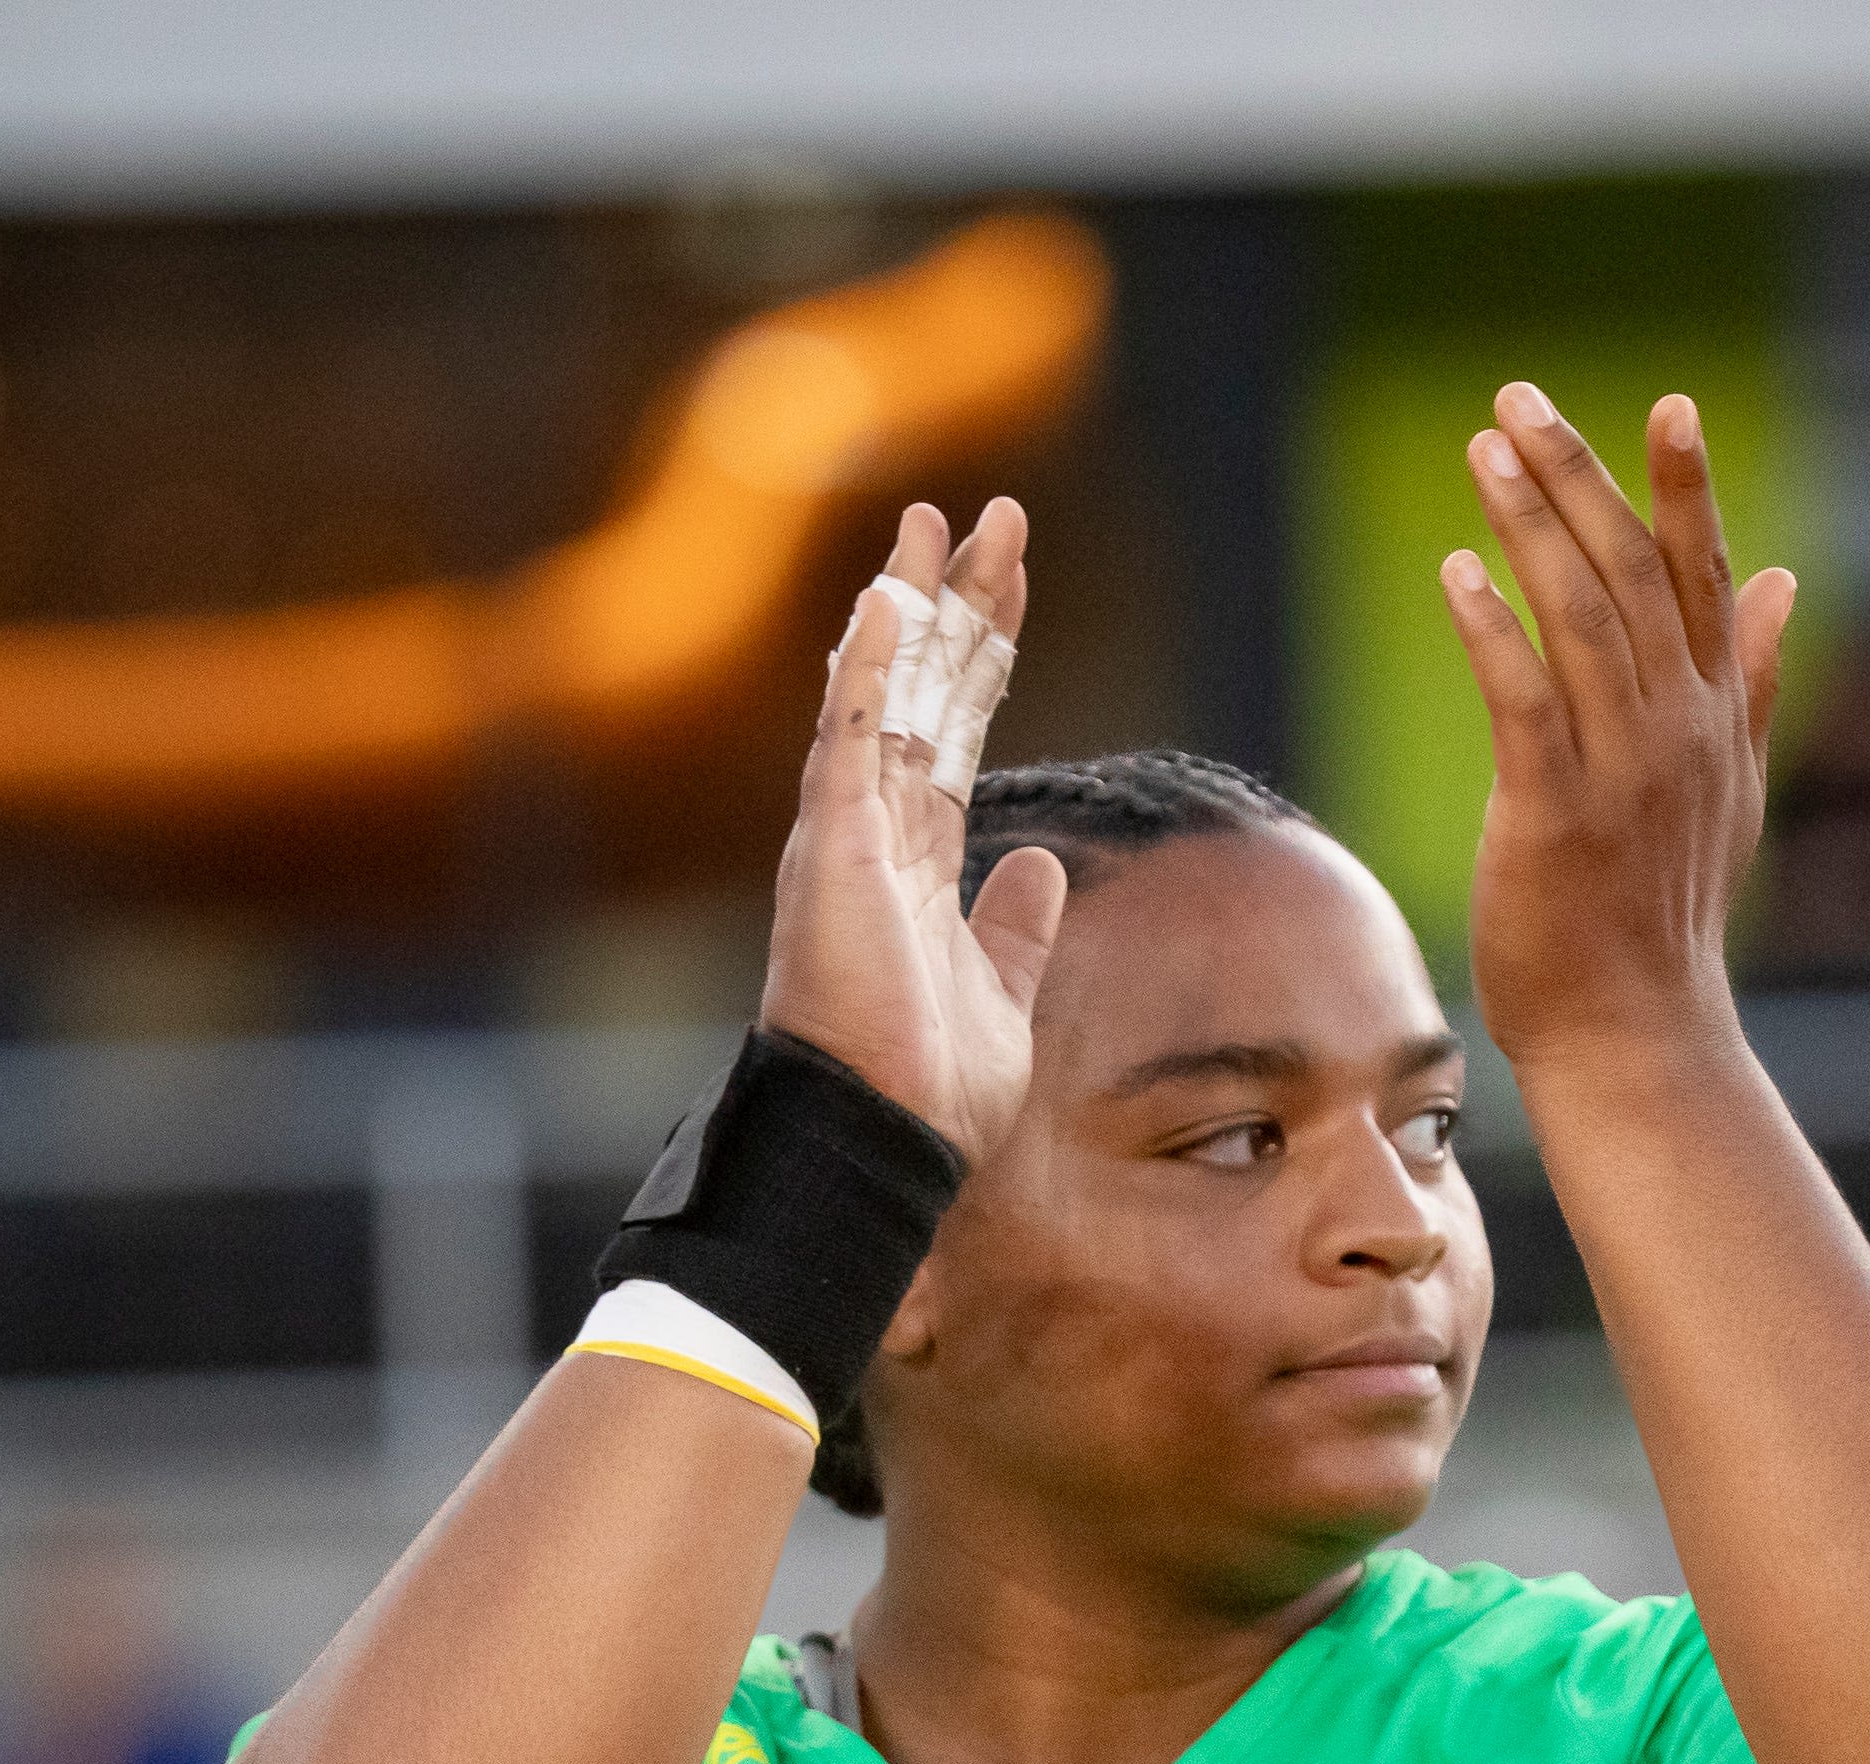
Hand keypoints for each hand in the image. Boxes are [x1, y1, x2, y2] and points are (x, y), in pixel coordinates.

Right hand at [754, 497, 1068, 1163]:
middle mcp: (873, 833)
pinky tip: (893, 596)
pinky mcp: (831, 847)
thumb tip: (1038, 867)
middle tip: (994, 519)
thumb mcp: (1002, 994)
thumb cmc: (928, 1089)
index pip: (953, 734)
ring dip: (919, 605)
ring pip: (887, 691)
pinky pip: (849, 736)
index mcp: (913, 864)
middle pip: (924, 693)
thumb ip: (1014, 928)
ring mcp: (847, 833)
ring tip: (946, 522)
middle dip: (962, 606)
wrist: (884, 1138)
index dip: (983, 660)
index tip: (1007, 588)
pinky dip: (868, 666)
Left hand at [1438, 387, 1800, 1067]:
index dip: (1687, 487)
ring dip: (1533, 528)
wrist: (1636, 1033)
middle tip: (1519, 401)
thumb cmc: (1666, 912)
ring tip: (1487, 454)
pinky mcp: (1554, 817)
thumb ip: (1753, 677)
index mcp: (1717, 717)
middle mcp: (1679, 730)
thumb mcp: (1730, 787)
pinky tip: (1459, 571)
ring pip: (1583, 620)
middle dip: (1581, 478)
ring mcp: (1621, 772)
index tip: (1669, 403)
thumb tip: (1784, 577)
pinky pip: (1523, 703)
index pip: (1707, 577)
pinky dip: (1493, 631)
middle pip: (1636, 575)